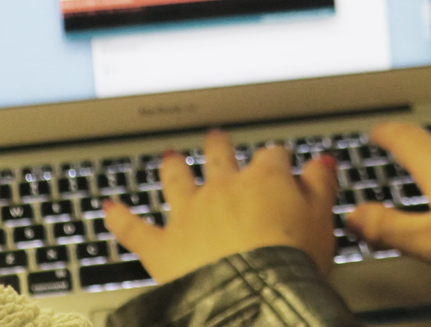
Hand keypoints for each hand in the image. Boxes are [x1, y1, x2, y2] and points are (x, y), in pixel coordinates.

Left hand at [104, 130, 338, 283]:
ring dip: (172, 168)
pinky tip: (108, 207)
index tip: (281, 163)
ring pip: (176, 182)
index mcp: (264, 180)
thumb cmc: (292, 261)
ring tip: (169, 158)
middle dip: (218, 146)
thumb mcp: (322, 219)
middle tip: (216, 137)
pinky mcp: (162, 246)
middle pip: (219, 157)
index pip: (272, 157)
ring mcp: (189, 215)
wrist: (254, 293)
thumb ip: (320, 185)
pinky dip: (118, 217)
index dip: (277, 159)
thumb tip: (321, 162)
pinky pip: (133, 228)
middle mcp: (223, 189)